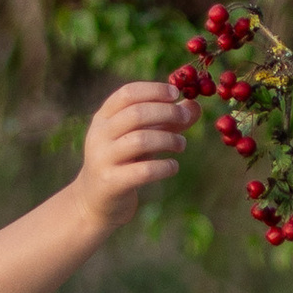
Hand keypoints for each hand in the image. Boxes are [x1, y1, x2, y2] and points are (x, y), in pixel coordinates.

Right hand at [75, 81, 189, 233]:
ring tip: (181, 145)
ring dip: (168, 139)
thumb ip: (166, 121)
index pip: (127, 93)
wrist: (96, 201)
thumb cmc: (123, 162)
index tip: (175, 94)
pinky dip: (164, 167)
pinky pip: (143, 171)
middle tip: (185, 118)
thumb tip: (195, 106)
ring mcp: (102, 159)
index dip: (153, 90)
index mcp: (103, 118)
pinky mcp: (111, 183)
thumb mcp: (141, 138)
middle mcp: (99, 135)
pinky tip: (173, 167)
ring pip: (140, 140)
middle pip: (136, 113)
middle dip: (166, 113)